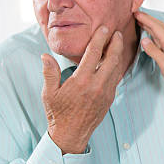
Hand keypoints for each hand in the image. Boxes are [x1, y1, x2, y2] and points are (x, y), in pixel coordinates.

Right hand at [41, 26, 123, 153]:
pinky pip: (116, 78)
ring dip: (119, 53)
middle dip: (116, 43)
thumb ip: (49, 73)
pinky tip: (115, 60)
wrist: (71, 134)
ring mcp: (106, 92)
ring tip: (118, 42)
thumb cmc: (58, 113)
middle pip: (112, 58)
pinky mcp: (110, 98)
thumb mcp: (49, 93)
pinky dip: (117, 66)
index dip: (100, 38)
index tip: (104, 28)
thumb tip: (45, 55)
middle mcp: (97, 85)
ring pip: (117, 68)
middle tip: (117, 32)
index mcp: (82, 81)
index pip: (94, 53)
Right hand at [134, 11, 163, 100]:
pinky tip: (149, 38)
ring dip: (149, 26)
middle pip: (158, 27)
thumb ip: (153, 51)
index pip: (156, 27)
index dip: (145, 18)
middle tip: (135, 14)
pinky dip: (153, 36)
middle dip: (147, 19)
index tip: (134, 12)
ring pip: (159, 33)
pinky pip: (160, 41)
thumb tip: (143, 39)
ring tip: (140, 22)